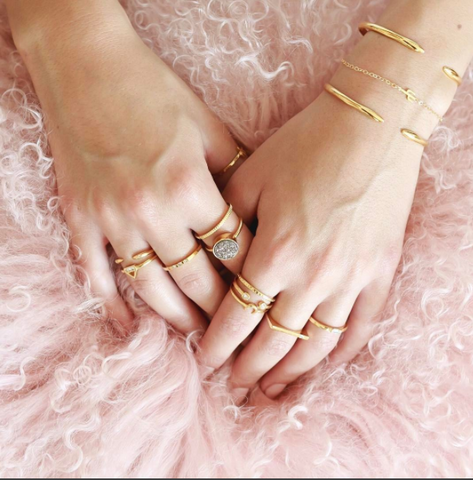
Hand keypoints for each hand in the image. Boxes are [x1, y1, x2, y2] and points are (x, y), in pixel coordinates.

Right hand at [18, 6, 251, 333]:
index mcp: (192, 185)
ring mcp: (113, 219)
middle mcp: (153, 210)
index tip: (265, 300)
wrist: (87, 68)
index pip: (231, 248)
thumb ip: (237, 171)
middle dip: (220, 310)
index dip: (251, 277)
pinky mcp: (81, 219)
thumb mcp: (208, 127)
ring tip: (196, 337)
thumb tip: (261, 207)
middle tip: (237, 333)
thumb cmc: (154, 93)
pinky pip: (96, 274)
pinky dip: (112, 305)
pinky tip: (129, 327)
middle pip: (196, 278)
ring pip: (151, 286)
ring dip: (176, 317)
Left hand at [199, 79, 426, 399]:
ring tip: (270, 390)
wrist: (371, 126)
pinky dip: (340, 353)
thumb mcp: (250, 177)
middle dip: (248, 368)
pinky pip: (360, 327)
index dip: (217, 345)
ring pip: (316, 345)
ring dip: (290, 372)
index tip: (204, 362)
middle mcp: (312, 277)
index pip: (237, 318)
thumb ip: (226, 225)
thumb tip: (211, 259)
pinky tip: (322, 367)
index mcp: (275, 253)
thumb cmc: (306, 145)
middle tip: (232, 385)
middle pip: (274, 341)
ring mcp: (351, 279)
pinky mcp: (379, 272)